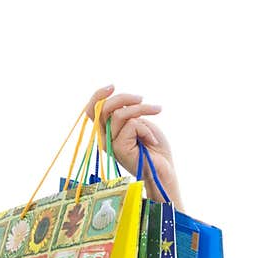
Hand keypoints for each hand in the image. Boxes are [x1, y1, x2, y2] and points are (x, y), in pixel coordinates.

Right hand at [85, 85, 183, 210]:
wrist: (165, 171)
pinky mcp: (119, 148)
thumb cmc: (155, 149)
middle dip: (126, 98)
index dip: (99, 95)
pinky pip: (132, 125)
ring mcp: (111, 144)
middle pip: (104, 108)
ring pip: (121, 114)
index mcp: (107, 132)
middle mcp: (105, 138)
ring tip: (156, 112)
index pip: (93, 110)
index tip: (113, 86)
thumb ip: (127, 113)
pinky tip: (152, 141)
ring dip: (143, 110)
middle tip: (144, 100)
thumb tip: (120, 101)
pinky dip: (147, 129)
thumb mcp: (140, 124)